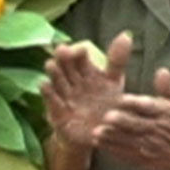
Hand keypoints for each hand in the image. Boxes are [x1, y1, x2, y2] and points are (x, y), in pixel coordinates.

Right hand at [43, 34, 132, 151]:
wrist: (99, 135)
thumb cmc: (106, 106)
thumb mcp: (114, 82)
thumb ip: (117, 61)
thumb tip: (126, 35)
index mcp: (87, 72)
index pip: (80, 58)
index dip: (79, 53)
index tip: (81, 50)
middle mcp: (73, 81)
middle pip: (66, 66)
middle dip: (63, 58)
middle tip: (62, 50)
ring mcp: (64, 96)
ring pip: (57, 81)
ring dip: (53, 73)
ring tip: (50, 64)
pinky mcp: (58, 112)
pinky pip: (52, 101)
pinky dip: (48, 94)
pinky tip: (44, 85)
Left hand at [92, 68, 169, 169]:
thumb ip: (167, 87)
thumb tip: (162, 71)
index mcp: (167, 113)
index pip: (151, 107)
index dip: (136, 103)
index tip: (122, 98)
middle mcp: (159, 130)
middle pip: (139, 126)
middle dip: (122, 122)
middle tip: (107, 116)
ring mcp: (151, 147)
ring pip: (129, 142)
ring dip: (112, 138)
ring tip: (96, 132)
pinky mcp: (144, 160)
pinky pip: (127, 155)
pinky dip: (112, 150)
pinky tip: (99, 143)